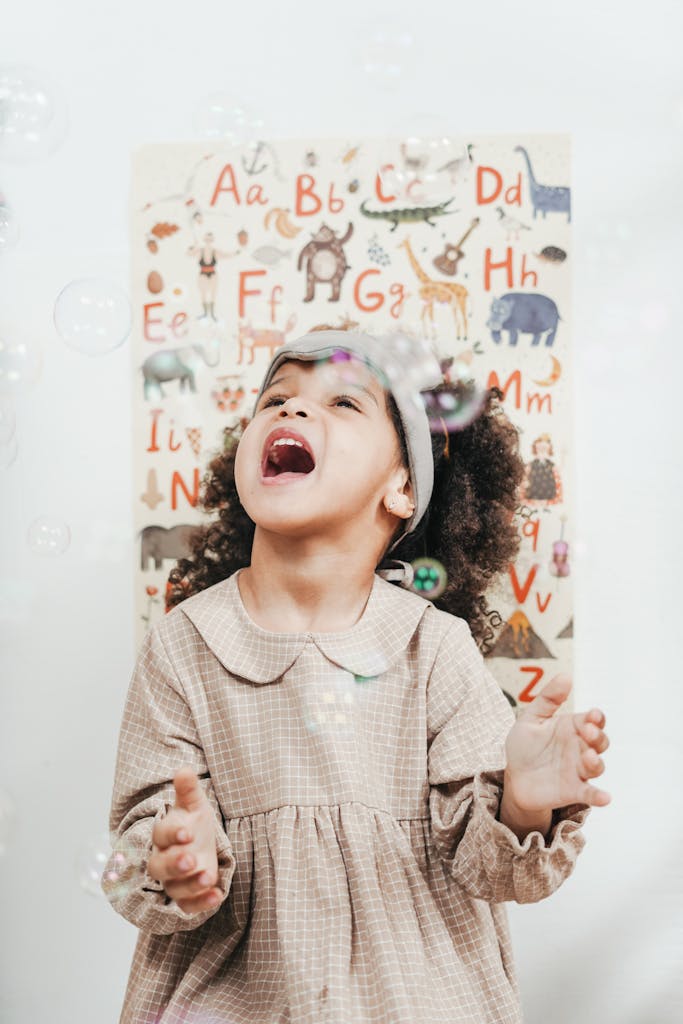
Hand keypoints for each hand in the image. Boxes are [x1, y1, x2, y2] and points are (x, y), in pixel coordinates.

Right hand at [147, 767, 222, 913]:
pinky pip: (189, 906)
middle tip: (191, 859)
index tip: (187, 833)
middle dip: (175, 863)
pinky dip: (202, 903)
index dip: (172, 835)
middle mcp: (163, 860)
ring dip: (191, 884)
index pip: (161, 835)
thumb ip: (188, 790)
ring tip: (209, 877)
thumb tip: (184, 770)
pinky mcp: (187, 897)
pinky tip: (217, 896)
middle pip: (159, 866)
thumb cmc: (193, 824)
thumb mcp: (195, 805)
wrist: (200, 846)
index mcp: (163, 835)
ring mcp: (174, 881)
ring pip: (174, 888)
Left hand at [504, 674, 610, 814]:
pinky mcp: (574, 791)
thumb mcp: (531, 718)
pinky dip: (599, 796)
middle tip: (588, 731)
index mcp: (573, 728)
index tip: (592, 715)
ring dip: (597, 762)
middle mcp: (580, 748)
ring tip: (588, 757)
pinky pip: (590, 793)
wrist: (514, 776)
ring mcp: (579, 770)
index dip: (596, 717)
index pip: (592, 720)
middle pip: (600, 741)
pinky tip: (605, 797)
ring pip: (597, 766)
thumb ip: (548, 698)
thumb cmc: (524, 745)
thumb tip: (566, 676)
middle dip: (598, 736)